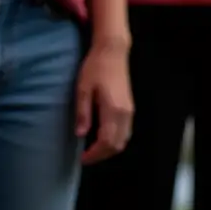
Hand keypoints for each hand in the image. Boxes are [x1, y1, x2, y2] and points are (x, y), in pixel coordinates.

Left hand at [76, 39, 133, 164]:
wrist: (112, 51)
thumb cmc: (95, 67)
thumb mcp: (83, 87)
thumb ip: (82, 112)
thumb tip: (80, 134)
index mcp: (113, 110)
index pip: (106, 142)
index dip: (95, 154)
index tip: (82, 158)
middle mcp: (125, 114)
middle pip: (117, 145)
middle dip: (102, 155)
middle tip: (86, 157)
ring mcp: (130, 111)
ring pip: (124, 140)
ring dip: (109, 148)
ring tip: (93, 149)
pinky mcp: (130, 107)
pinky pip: (125, 132)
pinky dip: (115, 140)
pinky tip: (103, 137)